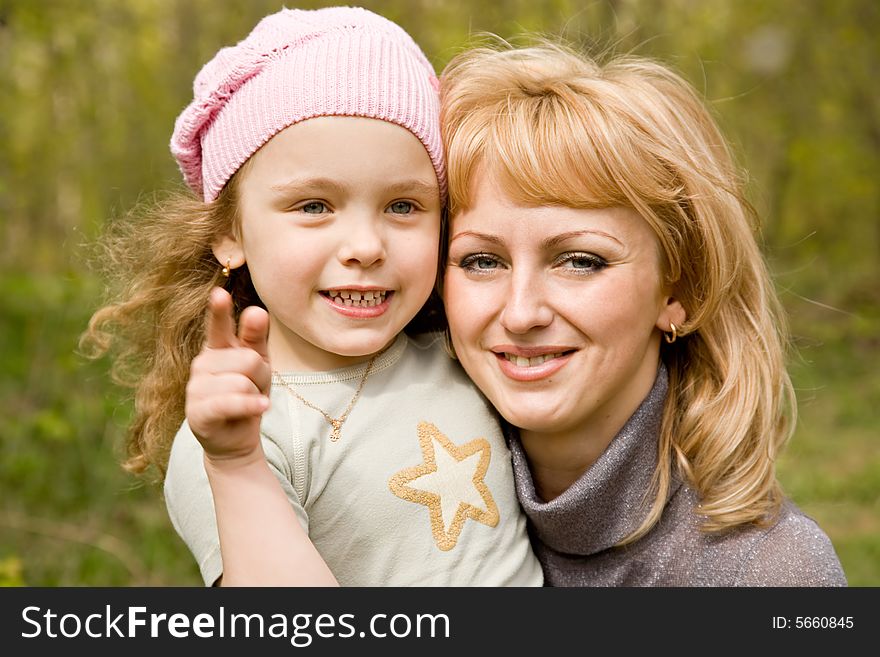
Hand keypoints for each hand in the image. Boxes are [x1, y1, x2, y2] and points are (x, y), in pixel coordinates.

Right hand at [185, 287, 270, 465]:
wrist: (236, 438)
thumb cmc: (248, 393)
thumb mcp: (259, 363)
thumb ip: (256, 337)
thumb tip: (257, 310)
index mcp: (216, 347)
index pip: (219, 325)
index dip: (220, 311)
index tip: (219, 294)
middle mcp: (202, 363)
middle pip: (248, 359)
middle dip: (261, 376)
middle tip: (254, 389)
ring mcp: (196, 388)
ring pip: (242, 381)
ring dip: (255, 395)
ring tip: (248, 403)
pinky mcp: (197, 412)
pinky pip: (231, 402)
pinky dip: (251, 405)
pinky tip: (261, 407)